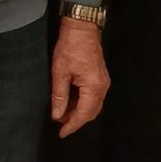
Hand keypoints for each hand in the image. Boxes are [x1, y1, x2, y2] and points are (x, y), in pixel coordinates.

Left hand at [50, 18, 108, 137]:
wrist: (82, 27)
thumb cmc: (70, 47)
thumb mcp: (60, 72)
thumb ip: (59, 96)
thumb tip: (57, 115)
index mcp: (93, 86)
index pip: (84, 114)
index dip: (72, 125)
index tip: (61, 133)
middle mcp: (102, 86)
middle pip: (91, 112)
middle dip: (76, 120)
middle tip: (59, 123)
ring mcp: (103, 81)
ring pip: (93, 105)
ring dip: (79, 112)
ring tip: (62, 112)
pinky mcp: (100, 77)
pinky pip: (93, 97)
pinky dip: (82, 103)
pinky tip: (70, 101)